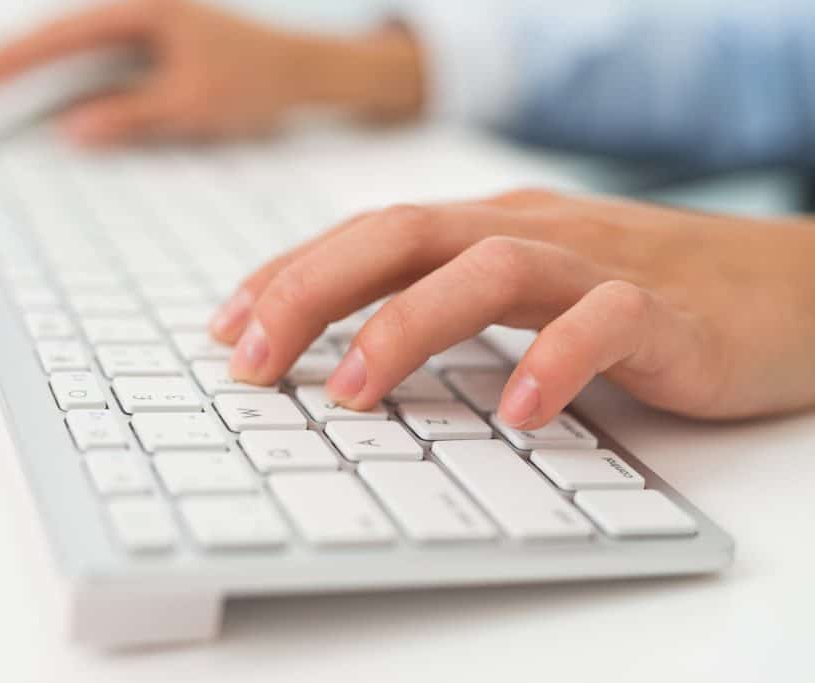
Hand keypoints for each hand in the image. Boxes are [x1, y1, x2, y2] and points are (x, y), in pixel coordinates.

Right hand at [0, 0, 423, 145]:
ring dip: (45, 65)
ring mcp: (151, 21)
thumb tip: (71, 132)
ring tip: (2, 89)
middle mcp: (143, 6)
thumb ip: (129, 116)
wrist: (302, 70)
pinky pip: (105, 52)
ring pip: (82, 40)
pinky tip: (59, 92)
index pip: (65, 33)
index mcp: (146, 10)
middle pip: (64, 29)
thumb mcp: (190, 106)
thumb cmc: (254, 81)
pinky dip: (78, 71)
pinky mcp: (159, 38)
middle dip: (19, 57)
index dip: (17, 57)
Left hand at [209, 190, 814, 427]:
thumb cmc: (641, 294)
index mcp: (487, 226)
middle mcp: (531, 230)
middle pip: (403, 233)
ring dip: (408, 325)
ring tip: (353, 392)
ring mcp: (599, 262)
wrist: (788, 288)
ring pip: (490, 267)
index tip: (227, 328)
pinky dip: (554, 363)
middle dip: (314, 291)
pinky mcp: (667, 310)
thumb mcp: (526, 289)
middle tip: (253, 361)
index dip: (290, 273)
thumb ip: (449, 307)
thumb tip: (348, 355)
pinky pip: (604, 322)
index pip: (368, 234)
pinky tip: (518, 415)